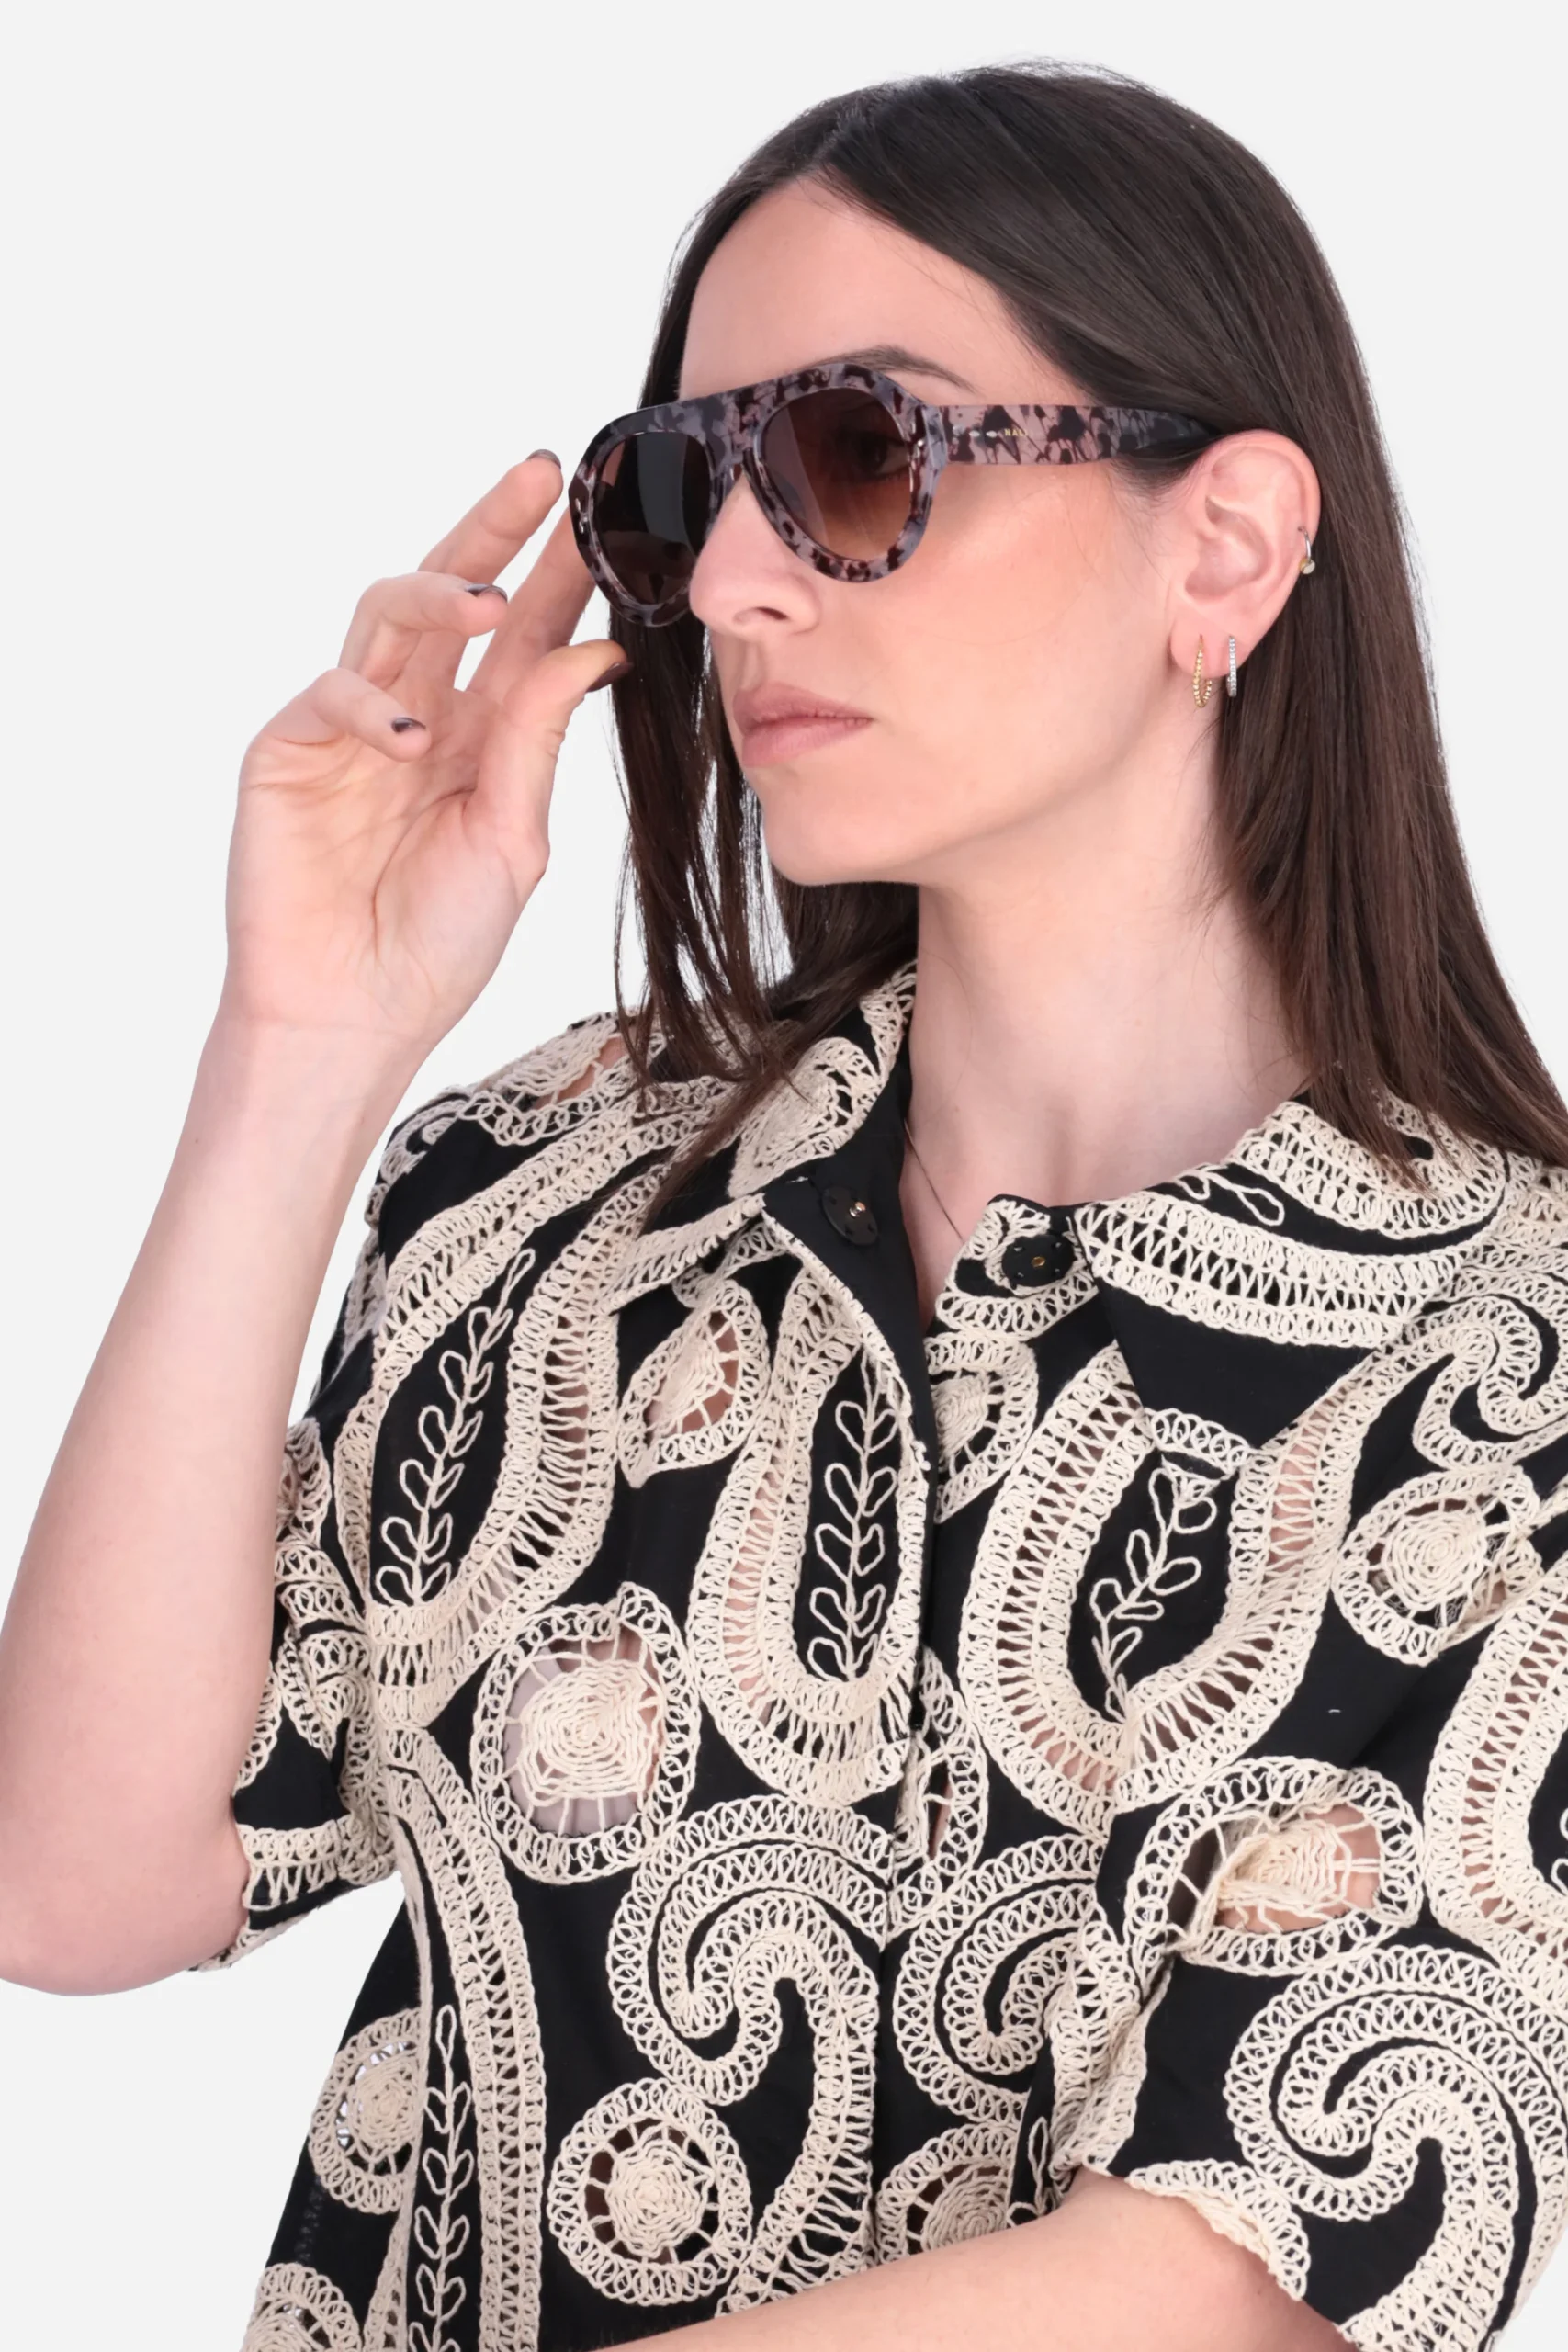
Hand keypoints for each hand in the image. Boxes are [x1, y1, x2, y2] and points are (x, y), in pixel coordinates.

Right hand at [223, 453, 623, 1069]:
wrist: (354, 1015)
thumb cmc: (435, 942)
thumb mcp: (512, 839)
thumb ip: (539, 741)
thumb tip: (598, 651)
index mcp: (479, 734)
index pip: (525, 633)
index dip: (559, 572)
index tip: (603, 511)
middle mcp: (416, 713)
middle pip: (452, 594)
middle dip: (493, 530)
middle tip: (539, 477)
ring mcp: (349, 727)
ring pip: (385, 617)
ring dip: (437, 595)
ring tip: (487, 603)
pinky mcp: (287, 751)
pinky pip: (329, 694)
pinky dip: (371, 706)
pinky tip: (410, 739)